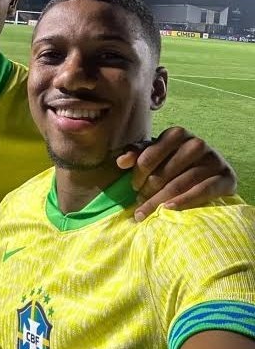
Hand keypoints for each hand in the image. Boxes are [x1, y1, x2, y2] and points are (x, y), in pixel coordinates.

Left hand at [116, 127, 236, 221]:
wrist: (212, 170)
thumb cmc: (176, 161)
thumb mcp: (156, 154)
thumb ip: (137, 154)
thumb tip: (121, 161)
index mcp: (176, 134)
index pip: (147, 158)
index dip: (137, 175)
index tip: (133, 187)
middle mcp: (196, 143)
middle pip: (162, 174)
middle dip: (147, 192)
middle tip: (139, 205)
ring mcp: (213, 159)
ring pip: (179, 185)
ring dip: (159, 202)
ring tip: (147, 214)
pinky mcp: (226, 177)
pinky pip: (202, 192)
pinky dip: (184, 202)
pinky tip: (169, 211)